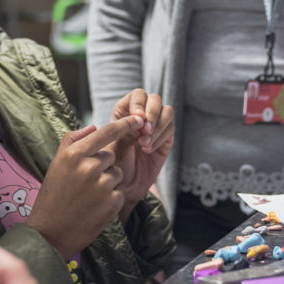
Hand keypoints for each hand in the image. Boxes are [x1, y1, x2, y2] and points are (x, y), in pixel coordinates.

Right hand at [26, 115, 143, 258]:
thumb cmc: (53, 194)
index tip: (137, 119)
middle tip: (84, 182)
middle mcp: (89, 167)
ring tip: (88, 195)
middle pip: (111, 156)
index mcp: (74, 154)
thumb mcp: (57, 163)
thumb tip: (94, 126)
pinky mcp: (112, 203)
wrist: (50, 232)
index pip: (106, 132)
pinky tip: (95, 206)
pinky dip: (111, 197)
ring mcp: (102, 185)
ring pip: (117, 173)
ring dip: (108, 182)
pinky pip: (120, 191)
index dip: (125, 123)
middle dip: (103, 166)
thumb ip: (73, 140)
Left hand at [105, 89, 174, 221]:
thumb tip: (140, 119)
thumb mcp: (113, 146)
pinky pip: (171, 129)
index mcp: (125, 112)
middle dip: (152, 113)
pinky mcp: (166, 139)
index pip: (137, 96)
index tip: (138, 118)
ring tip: (144, 143)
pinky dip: (161, 137)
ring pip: (167, 112)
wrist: (123, 187)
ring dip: (158, 126)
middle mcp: (142, 116)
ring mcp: (156, 127)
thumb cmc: (112, 165)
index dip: (139, 103)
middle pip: (155, 99)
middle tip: (145, 131)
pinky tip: (149, 150)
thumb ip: (125, 130)